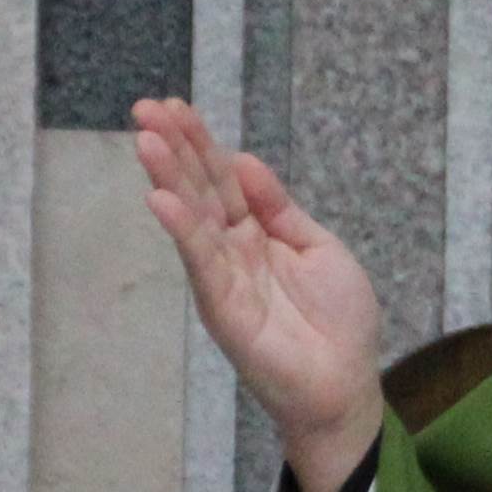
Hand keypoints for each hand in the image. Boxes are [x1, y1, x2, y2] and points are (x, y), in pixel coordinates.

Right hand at [131, 98, 388, 491]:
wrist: (347, 386)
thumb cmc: (339, 321)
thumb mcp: (317, 247)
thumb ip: (278, 207)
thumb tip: (245, 160)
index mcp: (256, 233)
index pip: (221, 179)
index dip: (199, 142)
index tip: (174, 106)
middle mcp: (232, 252)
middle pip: (199, 190)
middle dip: (173, 148)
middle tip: (144, 108)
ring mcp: (223, 279)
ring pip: (192, 219)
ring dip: (167, 179)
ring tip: (145, 139)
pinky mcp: (223, 310)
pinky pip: (200, 263)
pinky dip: (182, 230)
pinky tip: (161, 199)